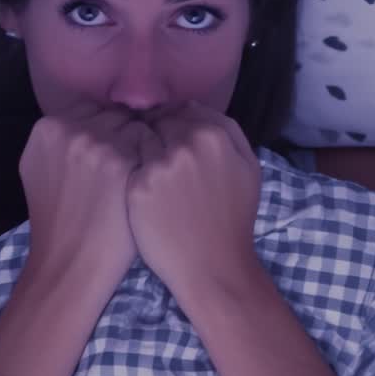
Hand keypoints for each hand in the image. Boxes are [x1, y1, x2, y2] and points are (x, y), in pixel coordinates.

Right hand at [19, 104, 147, 288]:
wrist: (71, 264)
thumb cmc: (60, 224)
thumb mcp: (41, 171)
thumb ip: (60, 142)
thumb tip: (86, 121)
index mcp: (47, 128)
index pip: (91, 112)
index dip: (106, 136)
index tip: (109, 162)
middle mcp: (69, 129)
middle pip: (114, 117)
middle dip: (124, 141)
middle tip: (126, 175)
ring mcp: (95, 142)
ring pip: (135, 128)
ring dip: (142, 151)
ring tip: (138, 183)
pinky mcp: (122, 160)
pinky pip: (152, 146)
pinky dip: (155, 164)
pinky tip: (150, 187)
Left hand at [126, 101, 262, 299]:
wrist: (213, 267)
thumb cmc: (233, 219)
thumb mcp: (248, 168)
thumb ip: (227, 131)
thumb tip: (194, 108)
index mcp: (214, 135)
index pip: (181, 110)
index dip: (172, 124)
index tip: (169, 140)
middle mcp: (185, 144)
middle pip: (156, 122)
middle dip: (154, 136)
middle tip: (156, 160)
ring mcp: (159, 165)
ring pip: (138, 141)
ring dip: (138, 152)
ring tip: (147, 177)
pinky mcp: (137, 187)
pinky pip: (126, 167)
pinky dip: (128, 174)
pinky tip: (136, 191)